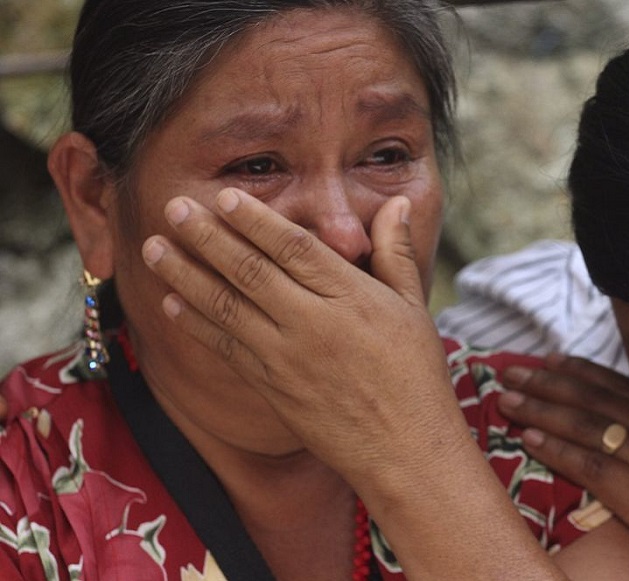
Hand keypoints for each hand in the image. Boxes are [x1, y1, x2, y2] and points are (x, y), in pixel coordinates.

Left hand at [141, 188, 464, 488]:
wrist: (403, 450)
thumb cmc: (416, 376)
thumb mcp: (414, 307)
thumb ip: (396, 252)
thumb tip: (396, 203)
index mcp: (351, 297)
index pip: (293, 247)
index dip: (254, 219)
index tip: (224, 195)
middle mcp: (312, 323)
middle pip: (249, 270)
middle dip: (206, 236)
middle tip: (173, 207)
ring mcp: (287, 358)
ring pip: (225, 307)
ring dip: (185, 275)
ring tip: (154, 249)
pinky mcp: (271, 387)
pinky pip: (225, 347)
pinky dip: (196, 323)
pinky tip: (173, 303)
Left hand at [497, 354, 628, 580]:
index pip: (625, 390)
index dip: (583, 373)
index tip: (552, 361)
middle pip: (599, 398)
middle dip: (550, 382)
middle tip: (511, 369)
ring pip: (588, 425)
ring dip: (541, 407)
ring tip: (505, 395)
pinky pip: (593, 466)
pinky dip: (557, 448)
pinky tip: (528, 436)